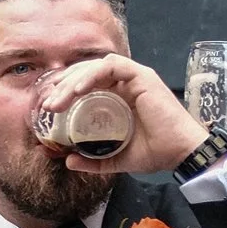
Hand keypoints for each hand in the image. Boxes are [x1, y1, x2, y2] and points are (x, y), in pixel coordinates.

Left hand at [37, 53, 209, 176]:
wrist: (179, 153)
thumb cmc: (153, 152)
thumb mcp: (114, 158)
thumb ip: (91, 160)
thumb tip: (67, 161)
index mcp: (117, 97)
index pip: (85, 85)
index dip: (64, 92)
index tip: (47, 108)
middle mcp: (124, 84)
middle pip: (86, 74)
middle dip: (62, 87)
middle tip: (47, 105)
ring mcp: (133, 78)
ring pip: (95, 67)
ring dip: (72, 81)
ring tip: (57, 101)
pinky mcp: (142, 76)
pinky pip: (112, 66)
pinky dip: (92, 74)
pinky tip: (77, 91)